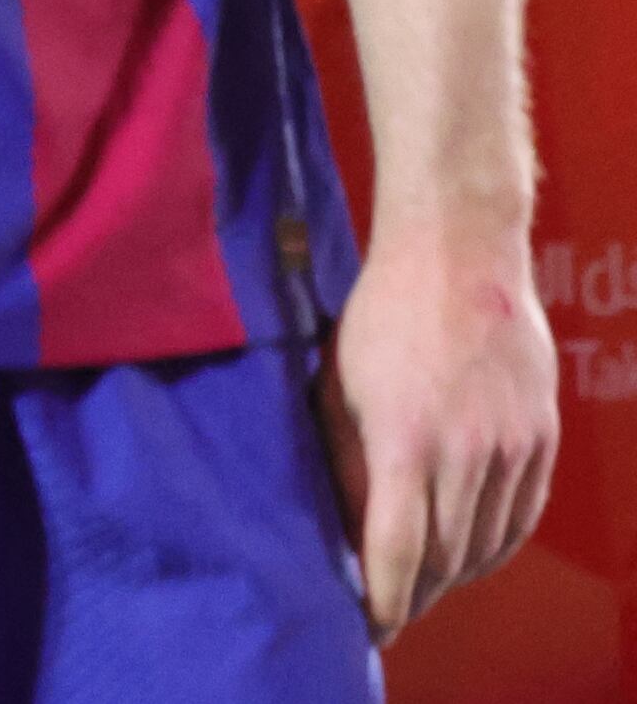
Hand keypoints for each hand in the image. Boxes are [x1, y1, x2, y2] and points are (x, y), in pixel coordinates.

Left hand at [323, 220, 556, 635]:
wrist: (459, 255)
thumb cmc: (380, 317)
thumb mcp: (338, 386)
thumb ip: (343, 459)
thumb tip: (342, 527)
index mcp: (404, 439)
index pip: (397, 548)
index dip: (384, 598)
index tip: (369, 625)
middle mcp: (466, 452)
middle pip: (446, 556)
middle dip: (417, 593)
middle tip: (391, 608)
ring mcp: (511, 447)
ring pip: (487, 543)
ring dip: (455, 576)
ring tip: (425, 587)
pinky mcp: (542, 439)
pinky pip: (521, 517)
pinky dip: (495, 547)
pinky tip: (471, 555)